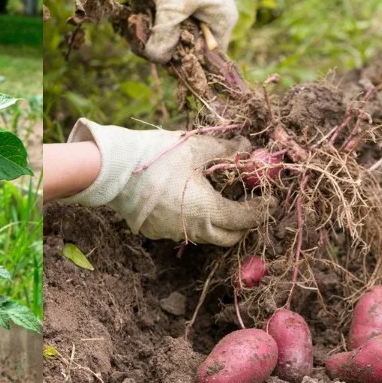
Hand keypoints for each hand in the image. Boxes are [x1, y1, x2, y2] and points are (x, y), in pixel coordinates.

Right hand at [60, 119, 266, 245]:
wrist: (113, 170)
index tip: (268, 198)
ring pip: (206, 236)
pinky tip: (189, 201)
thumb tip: (245, 146)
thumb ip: (226, 149)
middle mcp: (193, 229)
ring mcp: (172, 233)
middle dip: (243, 224)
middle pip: (229, 237)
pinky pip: (183, 231)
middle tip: (247, 203)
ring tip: (219, 199)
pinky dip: (194, 221)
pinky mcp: (156, 231)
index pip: (246, 219)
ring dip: (218, 223)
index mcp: (208, 210)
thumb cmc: (158, 156)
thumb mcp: (197, 147)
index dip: (261, 209)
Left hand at [145, 0, 237, 62]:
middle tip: (152, 47)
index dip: (188, 65)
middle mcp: (218, 19)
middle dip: (174, 49)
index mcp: (222, 25)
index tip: (165, 65)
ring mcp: (208, 8)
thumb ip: (165, 36)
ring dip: (169, 34)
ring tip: (151, 33)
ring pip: (186, 33)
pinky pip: (182, 19)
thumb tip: (158, 60)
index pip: (208, 59)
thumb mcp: (172, 7)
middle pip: (196, 47)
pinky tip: (155, 18)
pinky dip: (168, 21)